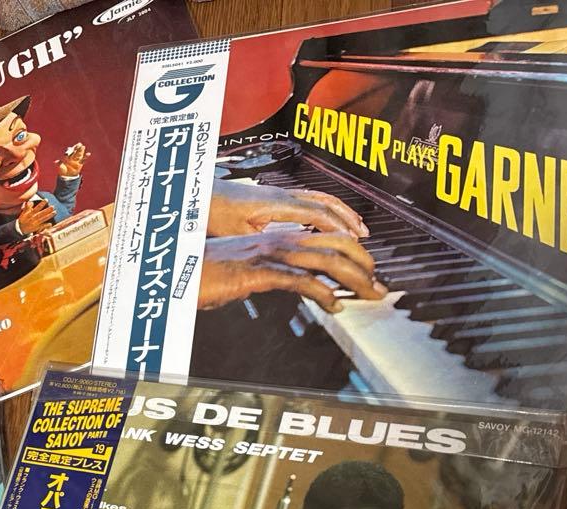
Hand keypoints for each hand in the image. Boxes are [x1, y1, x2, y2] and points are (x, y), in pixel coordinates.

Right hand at [17, 198, 56, 235]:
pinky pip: (41, 227)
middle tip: (53, 206)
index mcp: (30, 214)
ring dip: (49, 216)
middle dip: (47, 210)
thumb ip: (27, 207)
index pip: (37, 208)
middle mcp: (33, 218)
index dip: (41, 204)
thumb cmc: (22, 220)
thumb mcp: (23, 213)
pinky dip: (46, 225)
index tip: (46, 200)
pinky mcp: (36, 228)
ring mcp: (35, 223)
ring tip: (55, 212)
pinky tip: (50, 224)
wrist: (19, 229)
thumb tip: (31, 202)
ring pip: (43, 219)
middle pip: (41, 213)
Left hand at [56, 143, 88, 176]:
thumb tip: (55, 162)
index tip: (68, 154)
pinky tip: (88, 154)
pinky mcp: (80, 163)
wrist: (67, 176)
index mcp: (67, 156)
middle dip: (76, 148)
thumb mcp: (59, 167)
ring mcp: (76, 160)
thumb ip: (59, 164)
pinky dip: (86, 157)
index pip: (69, 151)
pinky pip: (83, 159)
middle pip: (75, 151)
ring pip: (79, 154)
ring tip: (83, 146)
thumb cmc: (62, 170)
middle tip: (79, 144)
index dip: (69, 151)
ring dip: (81, 150)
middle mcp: (72, 156)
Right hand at [198, 231, 384, 310]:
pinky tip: (335, 306)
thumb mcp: (243, 273)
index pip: (327, 239)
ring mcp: (269, 255)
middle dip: (365, 265)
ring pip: (326, 260)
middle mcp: (277, 241)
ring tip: (370, 295)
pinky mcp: (258, 272)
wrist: (174, 273)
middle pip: (336, 244)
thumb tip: (285, 285)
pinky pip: (299, 280)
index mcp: (276, 240)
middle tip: (380, 287)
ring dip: (355, 279)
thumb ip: (268, 275)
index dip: (355, 254)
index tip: (368, 274)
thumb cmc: (203, 275)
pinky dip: (322, 293)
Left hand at [208, 179, 367, 237]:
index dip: (338, 229)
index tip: (352, 242)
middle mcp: (284, 195)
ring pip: (322, 200)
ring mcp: (282, 194)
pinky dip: (327, 211)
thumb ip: (263, 245)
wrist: (202, 193)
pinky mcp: (278, 198)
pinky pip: (312, 201)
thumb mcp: (239, 233)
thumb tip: (282, 258)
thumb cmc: (215, 210)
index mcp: (278, 203)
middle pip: (327, 204)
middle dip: (348, 220)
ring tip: (357, 229)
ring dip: (342, 214)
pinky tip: (329, 224)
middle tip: (364, 238)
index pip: (318, 214)